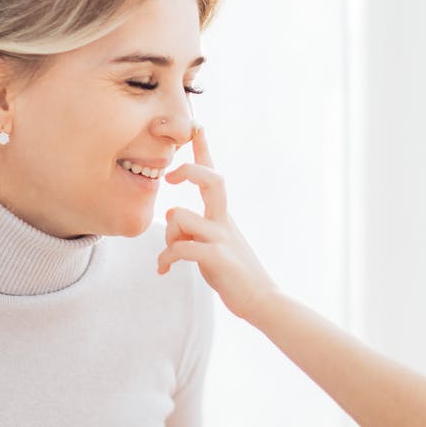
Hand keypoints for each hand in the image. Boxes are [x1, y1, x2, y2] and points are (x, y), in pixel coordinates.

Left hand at [157, 129, 276, 322]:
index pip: (214, 174)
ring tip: (168, 258)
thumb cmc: (234, 273)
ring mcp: (222, 238)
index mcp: (223, 216)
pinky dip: (166, 257)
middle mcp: (224, 221)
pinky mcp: (217, 258)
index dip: (204, 149)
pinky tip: (164, 270)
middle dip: (189, 170)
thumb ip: (194, 228)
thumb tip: (172, 214)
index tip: (197, 126)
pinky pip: (181, 247)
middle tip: (169, 177)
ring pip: (181, 216)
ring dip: (167, 236)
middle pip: (212, 179)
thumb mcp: (214, 244)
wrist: (261, 300)